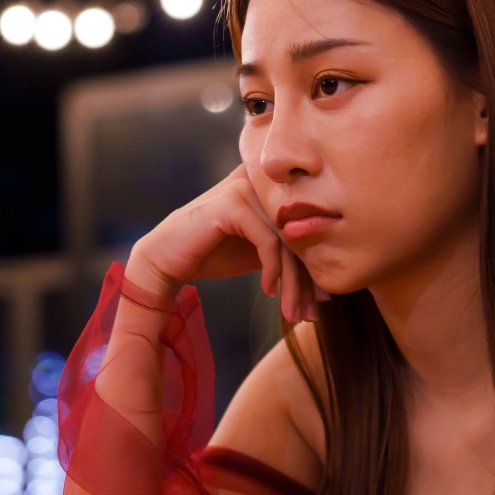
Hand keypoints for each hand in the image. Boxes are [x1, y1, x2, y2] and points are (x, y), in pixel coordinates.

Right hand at [128, 165, 324, 323]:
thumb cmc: (213, 254)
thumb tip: (328, 287)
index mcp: (270, 186)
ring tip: (292, 312)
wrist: (166, 259)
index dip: (315, 266)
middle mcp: (260, 180)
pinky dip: (272, 270)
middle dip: (307, 279)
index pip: (306, 225)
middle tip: (311, 314)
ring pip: (287, 240)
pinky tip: (268, 290)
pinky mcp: (232, 203)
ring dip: (293, 282)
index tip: (321, 301)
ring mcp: (245, 188)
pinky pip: (268, 240)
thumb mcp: (259, 253)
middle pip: (300, 233)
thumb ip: (289, 255)